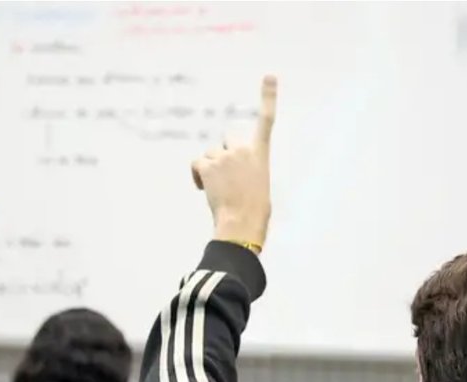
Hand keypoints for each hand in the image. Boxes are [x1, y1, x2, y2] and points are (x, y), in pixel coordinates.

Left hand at [191, 75, 277, 248]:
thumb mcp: (256, 184)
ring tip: (219, 189)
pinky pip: (197, 163)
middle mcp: (243, 149)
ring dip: (210, 169)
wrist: (242, 222)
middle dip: (224, 154)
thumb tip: (228, 176)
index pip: (267, 120)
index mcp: (261, 153)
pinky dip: (198, 175)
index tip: (269, 75)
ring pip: (210, 155)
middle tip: (227, 177)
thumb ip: (245, 169)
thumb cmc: (253, 211)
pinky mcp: (209, 164)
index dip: (268, 96)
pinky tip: (205, 189)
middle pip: (227, 140)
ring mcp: (225, 155)